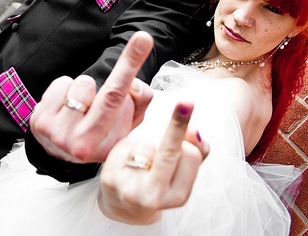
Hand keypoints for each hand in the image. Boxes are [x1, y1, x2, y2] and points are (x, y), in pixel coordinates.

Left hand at [29, 32, 153, 163]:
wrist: (64, 149)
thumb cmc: (100, 128)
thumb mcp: (127, 119)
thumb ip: (140, 100)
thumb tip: (134, 84)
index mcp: (110, 145)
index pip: (125, 100)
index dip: (132, 67)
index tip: (143, 39)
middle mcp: (84, 145)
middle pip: (107, 94)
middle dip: (124, 67)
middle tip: (141, 40)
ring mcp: (59, 135)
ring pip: (82, 84)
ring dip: (85, 87)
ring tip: (82, 104)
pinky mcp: (40, 123)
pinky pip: (61, 85)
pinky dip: (65, 89)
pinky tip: (64, 105)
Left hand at [98, 102, 209, 224]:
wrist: (124, 206)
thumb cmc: (159, 181)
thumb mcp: (181, 172)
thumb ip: (197, 150)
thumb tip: (194, 131)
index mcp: (178, 196)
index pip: (190, 155)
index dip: (188, 141)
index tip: (193, 124)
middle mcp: (154, 197)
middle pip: (169, 151)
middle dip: (178, 125)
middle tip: (186, 102)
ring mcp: (130, 190)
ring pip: (145, 145)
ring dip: (145, 144)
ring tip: (141, 159)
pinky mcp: (109, 180)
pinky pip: (124, 145)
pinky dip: (127, 146)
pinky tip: (125, 160)